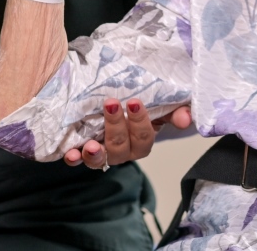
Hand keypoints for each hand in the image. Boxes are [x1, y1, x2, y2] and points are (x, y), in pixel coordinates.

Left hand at [64, 100, 193, 168]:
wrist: (108, 96)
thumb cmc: (134, 100)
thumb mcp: (157, 103)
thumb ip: (174, 109)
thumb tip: (186, 118)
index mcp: (141, 140)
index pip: (144, 137)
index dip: (140, 123)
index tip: (134, 102)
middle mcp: (122, 150)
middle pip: (121, 147)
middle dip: (116, 127)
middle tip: (111, 103)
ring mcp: (101, 151)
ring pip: (100, 159)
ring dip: (95, 154)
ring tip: (90, 146)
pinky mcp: (81, 149)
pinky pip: (77, 159)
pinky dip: (74, 158)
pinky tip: (70, 154)